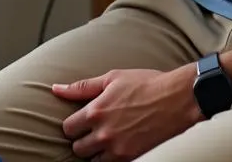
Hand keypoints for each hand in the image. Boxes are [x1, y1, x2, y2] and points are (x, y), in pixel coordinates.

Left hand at [53, 66, 202, 161]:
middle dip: (83, 139)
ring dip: (96, 151)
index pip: (68, 128)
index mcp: (95, 111)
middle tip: (94, 130)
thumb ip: (81, 87)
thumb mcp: (111, 78)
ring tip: (106, 138)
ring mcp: (117, 149)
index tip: (81, 120)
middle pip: (77, 148)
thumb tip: (56, 89)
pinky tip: (117, 146)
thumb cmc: (145, 83)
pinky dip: (110, 158)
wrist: (176, 99)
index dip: (73, 124)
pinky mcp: (131, 158)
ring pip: (93, 161)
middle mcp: (103, 133)